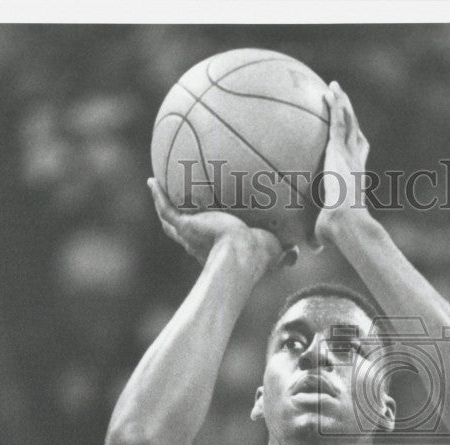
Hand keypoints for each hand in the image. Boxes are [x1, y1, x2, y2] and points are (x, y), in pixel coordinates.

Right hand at [147, 179, 295, 269]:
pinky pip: (166, 208)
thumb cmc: (258, 258)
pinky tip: (152, 180)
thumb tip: (297, 253)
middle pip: (183, 231)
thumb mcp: (274, 252)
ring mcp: (190, 234)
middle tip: (176, 206)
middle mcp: (200, 243)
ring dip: (162, 203)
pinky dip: (158, 195)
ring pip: (170, 219)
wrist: (241, 256)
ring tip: (156, 186)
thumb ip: (284, 252)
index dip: (205, 233)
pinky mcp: (185, 226)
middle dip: (179, 220)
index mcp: (217, 249)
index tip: (206, 226)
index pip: (208, 241)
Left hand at [314, 82, 370, 246]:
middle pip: (356, 134)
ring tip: (335, 89)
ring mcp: (350, 155)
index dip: (357, 147)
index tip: (354, 138)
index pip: (358, 158)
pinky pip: (338, 122)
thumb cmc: (338, 232)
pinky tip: (329, 91)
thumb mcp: (325, 231)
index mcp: (354, 178)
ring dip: (343, 104)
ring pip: (348, 123)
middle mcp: (355, 163)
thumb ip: (319, 236)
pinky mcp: (340, 150)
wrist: (346, 223)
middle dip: (351, 118)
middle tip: (344, 104)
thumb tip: (312, 250)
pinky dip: (335, 106)